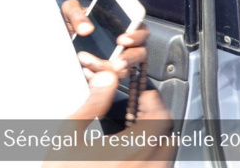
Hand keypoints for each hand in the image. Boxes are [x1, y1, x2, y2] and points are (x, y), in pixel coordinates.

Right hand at [45, 71, 174, 165]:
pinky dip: (154, 157)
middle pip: (168, 137)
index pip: (160, 118)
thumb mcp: (70, 133)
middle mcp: (144, 166)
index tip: (144, 96)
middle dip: (158, 119)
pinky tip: (135, 154)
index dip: (154, 102)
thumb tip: (107, 80)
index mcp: (130, 149)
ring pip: (166, 156)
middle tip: (141, 111)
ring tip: (140, 131)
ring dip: (158, 140)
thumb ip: (93, 104)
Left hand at [61, 0, 148, 79]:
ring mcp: (118, 59)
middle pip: (139, 54)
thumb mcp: (71, 10)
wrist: (63, 36)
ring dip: (109, 69)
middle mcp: (126, 44)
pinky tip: (87, 72)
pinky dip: (99, 78)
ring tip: (90, 65)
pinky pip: (110, 80)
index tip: (121, 41)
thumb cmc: (73, 21)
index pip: (141, 30)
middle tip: (115, 64)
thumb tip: (86, 29)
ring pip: (125, 70)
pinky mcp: (107, 73)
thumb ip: (77, 15)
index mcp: (123, 24)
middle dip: (128, 60)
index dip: (136, 36)